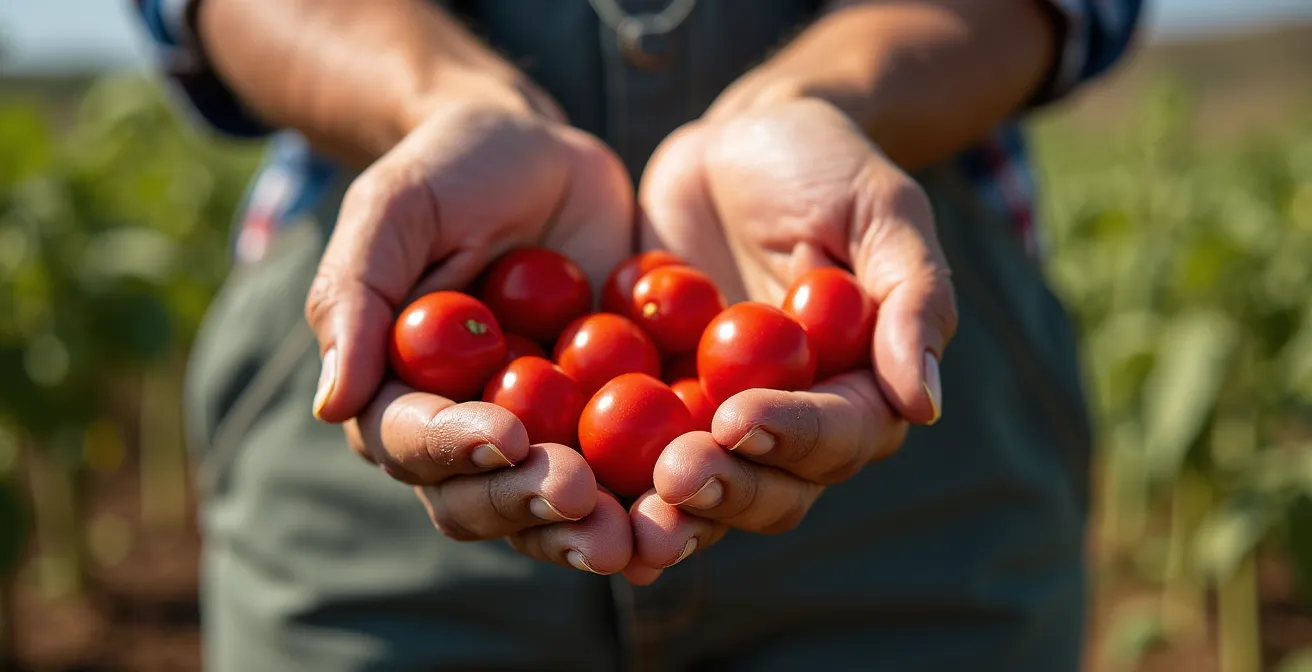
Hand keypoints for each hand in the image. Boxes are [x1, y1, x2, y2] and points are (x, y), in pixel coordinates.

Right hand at [306, 93, 635, 574]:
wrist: (544, 157)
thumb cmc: (453, 171)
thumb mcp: (397, 207)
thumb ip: (356, 296)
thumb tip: (331, 404)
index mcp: (401, 394)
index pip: (413, 440)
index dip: (454, 449)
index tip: (504, 437)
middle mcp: (467, 436)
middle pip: (483, 499)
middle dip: (528, 504)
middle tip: (579, 495)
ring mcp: (543, 439)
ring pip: (557, 511)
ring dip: (593, 530)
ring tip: (640, 534)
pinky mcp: (610, 428)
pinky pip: (632, 477)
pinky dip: (658, 499)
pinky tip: (694, 508)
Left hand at [626, 97, 957, 582]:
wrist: (737, 147)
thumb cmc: (825, 167)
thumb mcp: (880, 211)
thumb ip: (912, 299)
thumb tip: (924, 404)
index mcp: (860, 390)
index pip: (838, 435)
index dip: (791, 436)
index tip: (736, 418)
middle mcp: (794, 424)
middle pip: (771, 487)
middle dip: (725, 488)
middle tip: (673, 477)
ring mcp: (719, 421)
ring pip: (702, 489)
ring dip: (667, 510)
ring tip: (622, 512)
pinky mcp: (657, 407)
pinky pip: (631, 453)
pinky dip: (605, 475)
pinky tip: (562, 473)